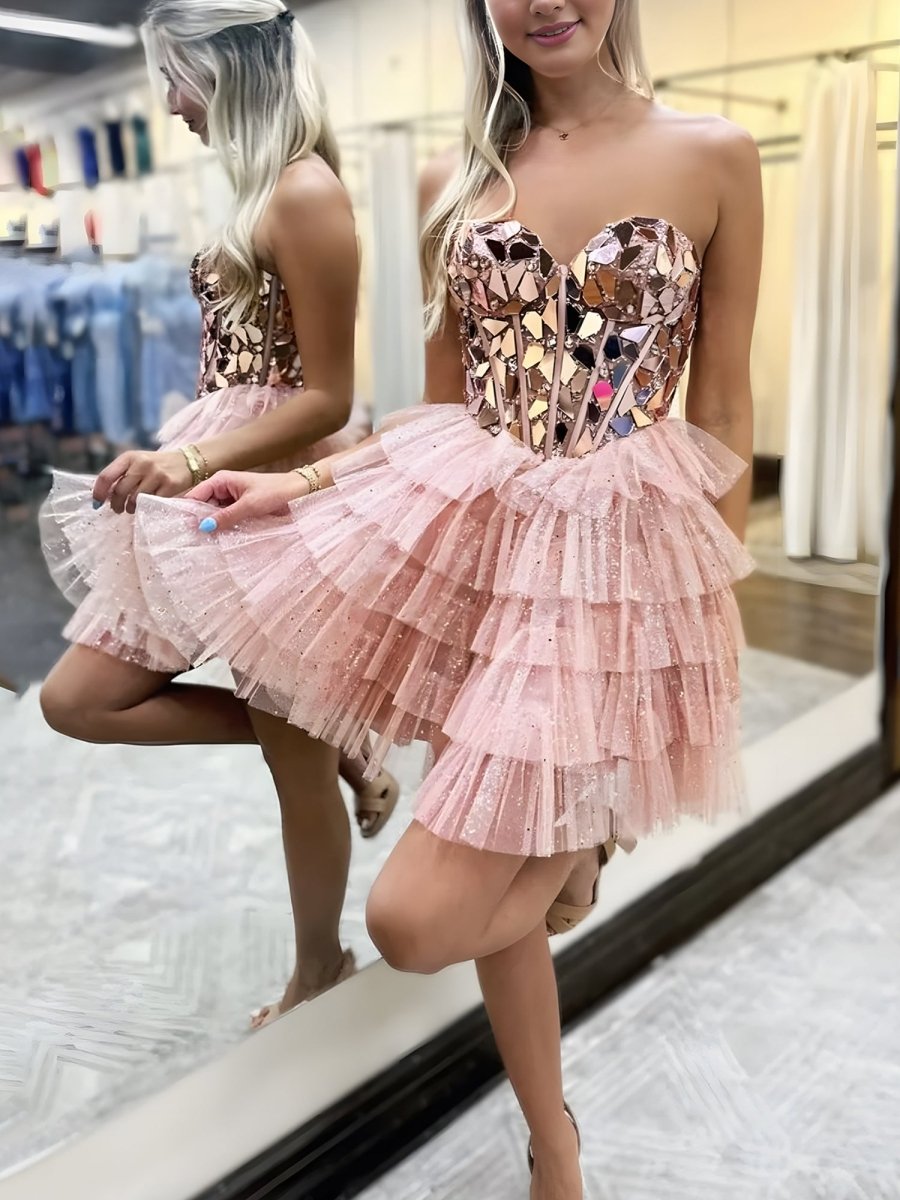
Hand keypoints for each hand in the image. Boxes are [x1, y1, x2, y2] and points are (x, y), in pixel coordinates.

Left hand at [93, 450, 193, 514]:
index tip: (97, 503)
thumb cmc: (157, 465)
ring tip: (132, 508)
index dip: (99, 492)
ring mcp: (156, 474)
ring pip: (135, 499)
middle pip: (120, 491)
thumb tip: (105, 495)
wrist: (188, 462)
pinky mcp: (169, 485)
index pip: (107, 476)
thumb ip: (122, 475)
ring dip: (130, 508)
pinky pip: (151, 503)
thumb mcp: (137, 462)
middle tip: (117, 509)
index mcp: (129, 457)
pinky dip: (146, 508)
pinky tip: (146, 506)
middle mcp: (142, 464)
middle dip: (116, 504)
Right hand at [188, 471, 310, 531]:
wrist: (297, 493)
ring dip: (211, 526)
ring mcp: (230, 499)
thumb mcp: (249, 506)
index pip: (195, 495)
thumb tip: (204, 527)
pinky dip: (222, 527)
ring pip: (213, 514)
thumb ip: (226, 516)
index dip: (188, 511)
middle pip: (202, 506)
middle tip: (192, 541)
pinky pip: (225, 518)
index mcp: (221, 480)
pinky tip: (218, 539)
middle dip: (199, 521)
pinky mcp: (239, 509)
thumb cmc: (274, 492)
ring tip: (203, 543)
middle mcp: (222, 488)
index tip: (182, 528)